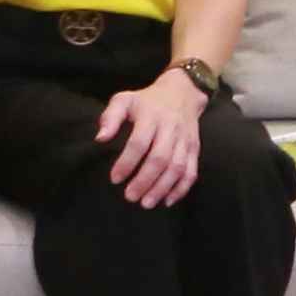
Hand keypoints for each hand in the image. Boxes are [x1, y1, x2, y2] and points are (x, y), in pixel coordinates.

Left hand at [98, 71, 204, 206]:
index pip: (139, 142)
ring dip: (162, 188)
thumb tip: (100, 138)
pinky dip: (181, 188)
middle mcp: (170, 128)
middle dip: (145, 180)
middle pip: (160, 158)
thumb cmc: (146, 100)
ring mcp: (185, 139)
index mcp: (151, 116)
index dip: (127, 162)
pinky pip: (191, 171)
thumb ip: (111, 117)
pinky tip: (167, 201)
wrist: (182, 92)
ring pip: (177, 167)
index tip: (115, 179)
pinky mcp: (194, 148)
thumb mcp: (124, 100)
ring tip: (146, 203)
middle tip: (130, 197)